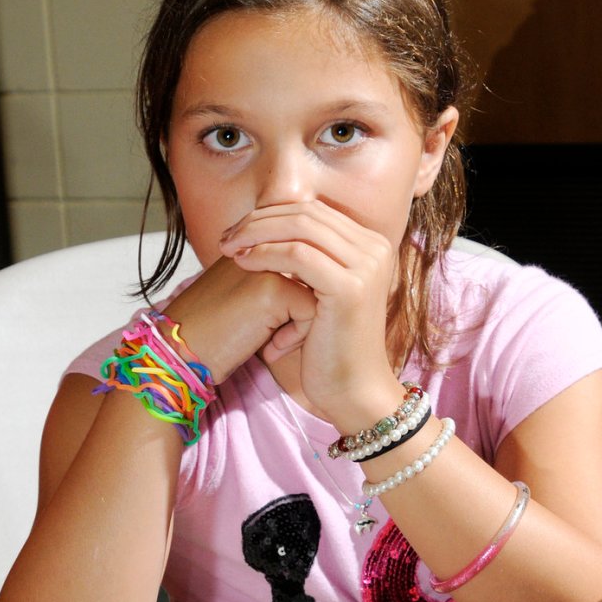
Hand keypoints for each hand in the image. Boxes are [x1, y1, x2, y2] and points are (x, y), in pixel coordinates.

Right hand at [164, 256, 315, 383]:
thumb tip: (317, 287)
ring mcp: (268, 262)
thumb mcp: (244, 296)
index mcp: (254, 240)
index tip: (264, 323)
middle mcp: (262, 244)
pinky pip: (312, 311)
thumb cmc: (212, 332)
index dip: (294, 301)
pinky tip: (268, 349)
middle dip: (302, 311)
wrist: (179, 353)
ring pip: (319, 292)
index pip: (303, 264)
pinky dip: (296, 336)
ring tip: (269, 341)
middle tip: (273, 336)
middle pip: (315, 277)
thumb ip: (276, 280)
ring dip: (301, 326)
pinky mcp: (273, 288)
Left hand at [219, 200, 400, 425]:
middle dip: (260, 221)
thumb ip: (308, 257)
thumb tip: (268, 227)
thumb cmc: (330, 348)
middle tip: (226, 238)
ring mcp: (366, 266)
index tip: (237, 231)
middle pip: (307, 212)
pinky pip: (298, 256)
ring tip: (228, 249)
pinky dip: (265, 255)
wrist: (353, 391)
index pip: (314, 211)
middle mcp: (376, 248)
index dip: (271, 215)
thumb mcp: (320, 292)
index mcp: (371, 245)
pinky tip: (243, 264)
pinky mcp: (350, 287)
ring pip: (300, 228)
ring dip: (257, 234)